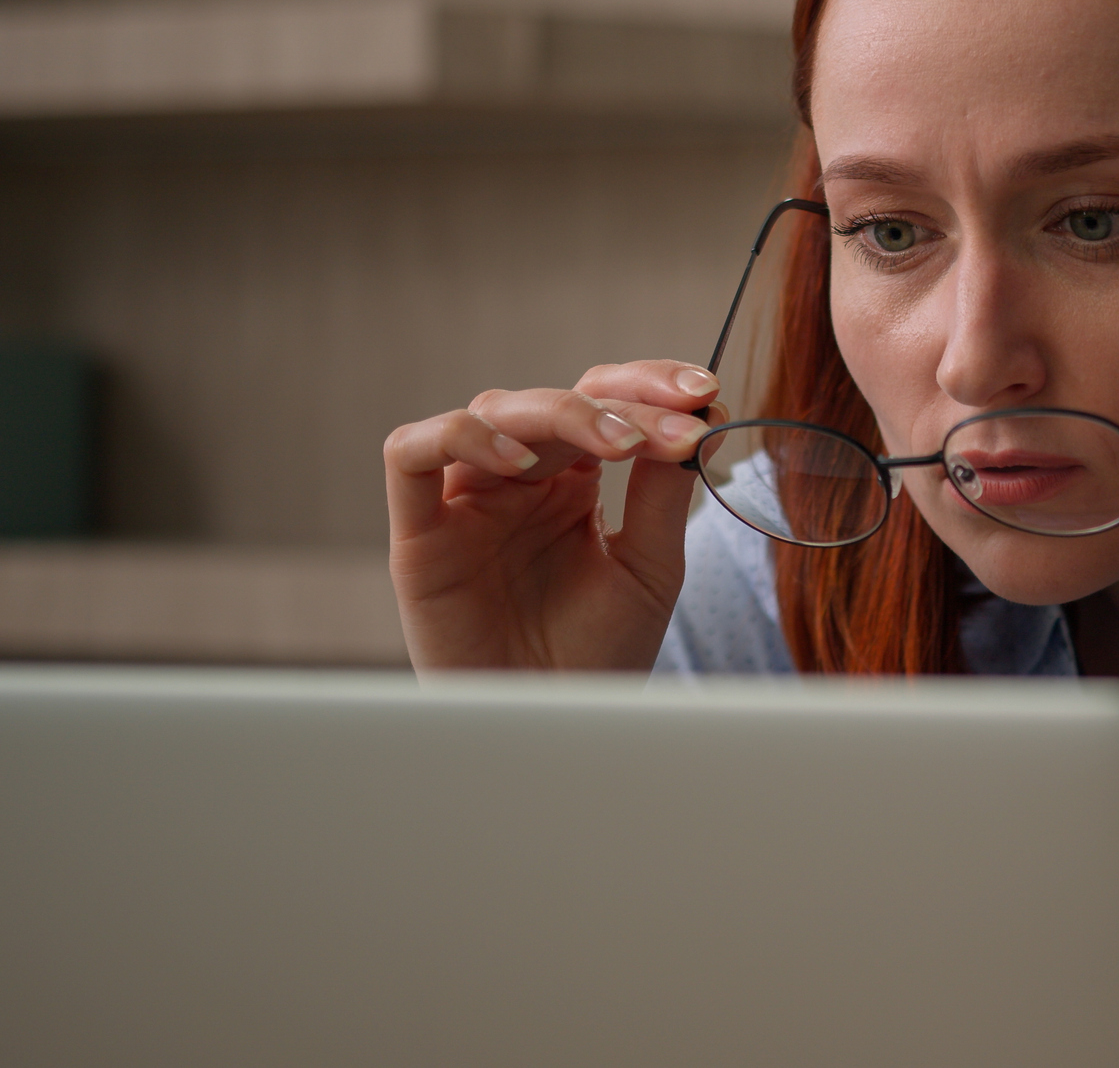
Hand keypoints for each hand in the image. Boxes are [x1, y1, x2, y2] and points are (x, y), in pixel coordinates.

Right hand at [383, 361, 722, 670]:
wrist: (554, 733)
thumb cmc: (597, 656)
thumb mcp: (649, 566)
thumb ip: (663, 491)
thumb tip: (699, 413)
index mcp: (572, 483)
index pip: (603, 401)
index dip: (650, 386)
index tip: (707, 397)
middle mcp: (517, 480)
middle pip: (557, 400)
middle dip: (624, 404)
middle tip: (678, 429)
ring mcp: (466, 501)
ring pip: (493, 410)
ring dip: (561, 413)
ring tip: (621, 445)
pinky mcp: (419, 534)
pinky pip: (411, 455)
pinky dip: (461, 439)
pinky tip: (521, 464)